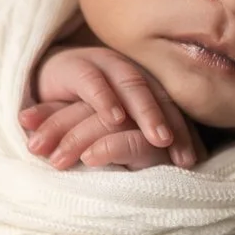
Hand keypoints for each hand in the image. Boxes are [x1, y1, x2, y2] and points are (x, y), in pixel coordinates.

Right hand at [23, 44, 200, 168]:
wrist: (40, 80)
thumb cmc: (82, 109)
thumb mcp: (111, 126)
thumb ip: (135, 140)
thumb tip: (176, 169)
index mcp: (144, 85)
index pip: (172, 110)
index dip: (186, 135)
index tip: (195, 163)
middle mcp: (130, 71)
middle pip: (161, 97)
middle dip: (176, 126)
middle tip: (186, 157)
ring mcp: (104, 65)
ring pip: (133, 86)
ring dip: (148, 113)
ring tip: (161, 140)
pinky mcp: (75, 66)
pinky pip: (93, 83)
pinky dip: (106, 100)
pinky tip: (115, 119)